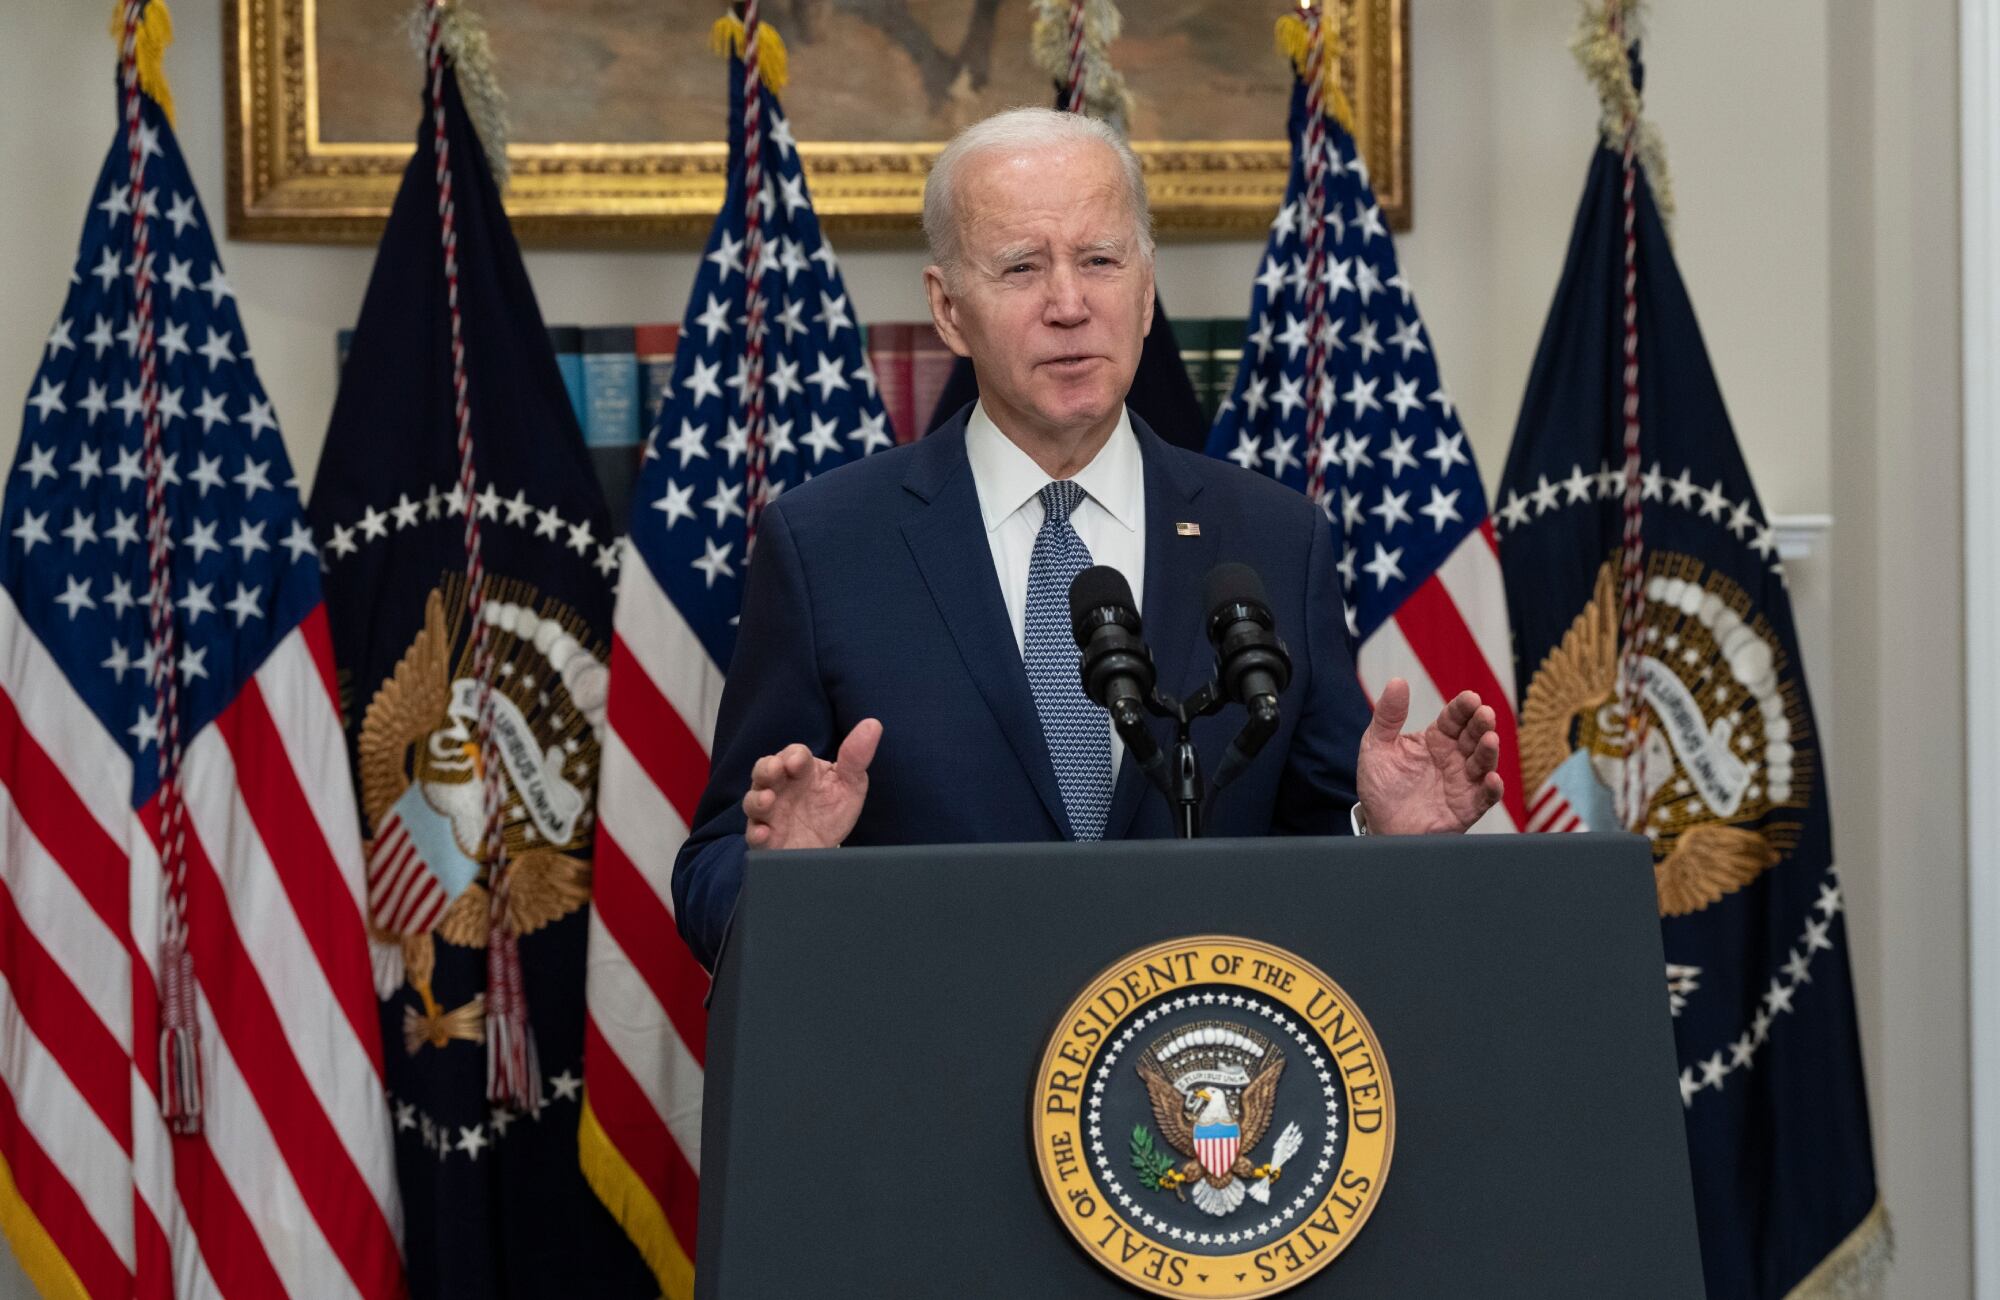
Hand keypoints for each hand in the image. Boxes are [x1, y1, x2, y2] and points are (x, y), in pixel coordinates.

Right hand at [741, 719, 882, 849]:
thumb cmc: (832, 810)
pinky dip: (757, 833)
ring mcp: (769, 814)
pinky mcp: (765, 839)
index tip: (798, 762)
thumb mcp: (850, 784)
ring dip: (757, 800)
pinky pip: (754, 835)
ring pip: (753, 801)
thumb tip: (873, 724)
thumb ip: (856, 757)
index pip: (792, 754)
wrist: (826, 847)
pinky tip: (766, 833)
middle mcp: (779, 788)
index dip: (794, 756)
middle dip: (766, 769)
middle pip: (764, 771)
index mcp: (800, 771)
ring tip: (768, 800)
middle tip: (775, 770)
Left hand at [1355, 679, 1502, 834]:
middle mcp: (1454, 758)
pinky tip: (1492, 779)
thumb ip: (1388, 716)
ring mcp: (1463, 783)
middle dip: (1481, 724)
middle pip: (1473, 737)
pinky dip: (1492, 789)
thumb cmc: (1381, 787)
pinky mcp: (1466, 808)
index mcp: (1435, 740)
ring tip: (1489, 739)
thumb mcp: (1376, 747)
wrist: (1380, 827)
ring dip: (1489, 752)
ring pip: (1483, 764)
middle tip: (1485, 714)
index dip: (1463, 708)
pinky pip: (1484, 798)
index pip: (1454, 718)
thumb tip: (1397, 681)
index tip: (1470, 698)